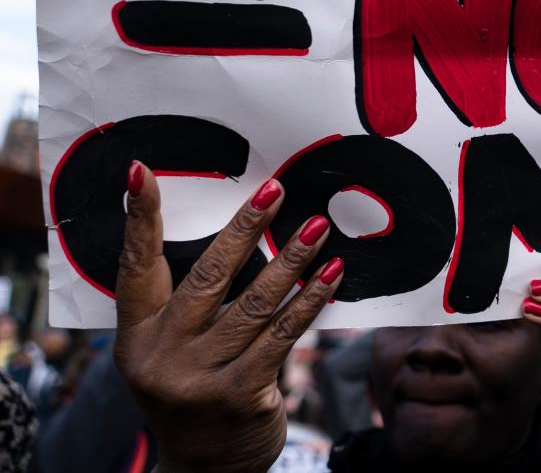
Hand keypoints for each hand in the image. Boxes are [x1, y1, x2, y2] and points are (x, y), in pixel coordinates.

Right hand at [114, 161, 342, 472]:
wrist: (205, 469)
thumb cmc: (195, 393)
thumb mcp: (172, 353)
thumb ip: (189, 307)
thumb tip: (239, 236)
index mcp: (137, 336)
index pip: (134, 268)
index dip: (140, 220)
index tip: (142, 174)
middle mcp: (161, 355)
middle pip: (208, 277)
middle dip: (245, 228)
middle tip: (274, 191)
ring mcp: (199, 379)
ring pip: (254, 304)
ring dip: (292, 261)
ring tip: (318, 229)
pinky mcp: (239, 396)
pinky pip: (282, 336)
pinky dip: (310, 302)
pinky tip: (330, 276)